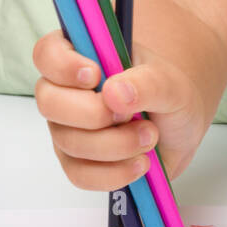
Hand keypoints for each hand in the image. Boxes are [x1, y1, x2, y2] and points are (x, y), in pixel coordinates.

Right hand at [32, 31, 207, 189]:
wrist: (178, 133)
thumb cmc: (167, 96)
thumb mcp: (170, 83)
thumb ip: (147, 83)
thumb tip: (114, 93)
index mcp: (82, 55)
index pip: (48, 53)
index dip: (63, 65)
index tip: (95, 76)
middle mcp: (65, 91)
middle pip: (48, 102)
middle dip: (93, 113)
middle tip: (130, 115)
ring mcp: (66, 128)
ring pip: (68, 141)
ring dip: (115, 144)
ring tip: (149, 136)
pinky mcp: (75, 162)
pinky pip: (80, 174)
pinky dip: (114, 172)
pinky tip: (140, 163)